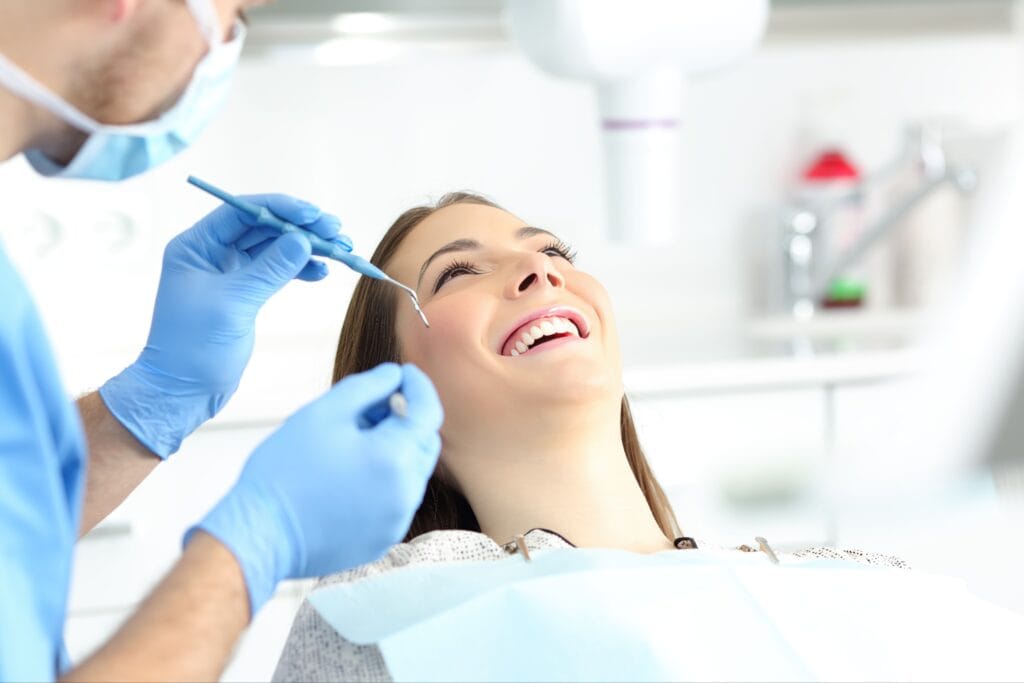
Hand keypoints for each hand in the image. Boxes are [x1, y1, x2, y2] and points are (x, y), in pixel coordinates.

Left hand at [99, 194, 348, 456]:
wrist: (183, 392)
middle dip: (302, 227)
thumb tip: (303, 240)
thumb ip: (269, 269)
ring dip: (308, 247)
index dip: (282, 209)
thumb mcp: (233, 304)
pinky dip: (301, 269)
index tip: (315, 215)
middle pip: (264, 227)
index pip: (243, 212)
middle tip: (337, 231)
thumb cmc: (192, 348)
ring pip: (275, 247)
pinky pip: (278, 270)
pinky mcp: (245, 293)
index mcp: (196, 246)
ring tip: (341, 250)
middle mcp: (212, 253)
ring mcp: (229, 272)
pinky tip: (322, 272)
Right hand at [191, 363, 443, 613]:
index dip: (419, 386)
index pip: (429, 412)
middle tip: (369, 408)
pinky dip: (384, 481)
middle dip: (406, 419)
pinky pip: (396, 501)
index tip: (404, 373)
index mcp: (394, 459)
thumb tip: (394, 376)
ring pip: (411, 473)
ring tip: (351, 443)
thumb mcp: (324, 412)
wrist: (259, 534)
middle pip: (424, 443)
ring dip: (394, 450)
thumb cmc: (284, 472)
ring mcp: (395, 522)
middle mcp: (405, 494)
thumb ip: (367, 386)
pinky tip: (349, 474)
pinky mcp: (382, 540)